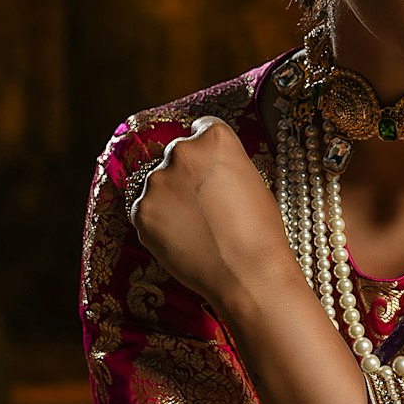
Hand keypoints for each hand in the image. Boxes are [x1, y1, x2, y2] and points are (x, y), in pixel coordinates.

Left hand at [130, 117, 285, 308]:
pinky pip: (147, 210)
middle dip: (188, 175)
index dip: (209, 152)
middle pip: (178, 155)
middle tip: (206, 205)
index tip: (210, 168)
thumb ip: (225, 165)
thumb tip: (209, 170)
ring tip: (197, 227)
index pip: (202, 129)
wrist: (248, 274)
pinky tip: (184, 239)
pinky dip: (160, 222)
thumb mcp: (254, 181)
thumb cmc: (261, 232)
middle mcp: (181, 151)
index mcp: (215, 138)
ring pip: (159, 184)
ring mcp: (157, 182)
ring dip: (171, 199)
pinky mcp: (141, 212)